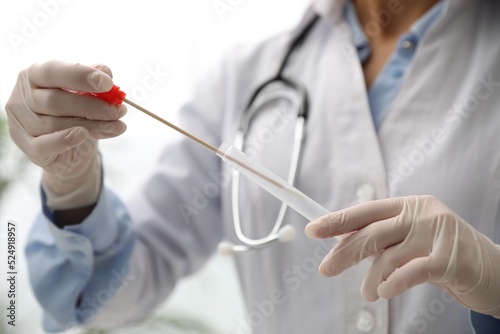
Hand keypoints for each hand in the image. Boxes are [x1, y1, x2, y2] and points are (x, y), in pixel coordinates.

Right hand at [6, 60, 126, 208]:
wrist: (73, 151)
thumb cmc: (77, 114)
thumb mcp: (87, 94)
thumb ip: (94, 82)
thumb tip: (105, 71)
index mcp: (33, 76)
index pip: (52, 71)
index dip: (80, 75)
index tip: (108, 83)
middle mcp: (22, 97)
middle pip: (56, 101)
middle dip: (93, 106)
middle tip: (119, 110)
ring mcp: (21, 124)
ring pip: (56, 124)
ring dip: (93, 125)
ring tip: (117, 126)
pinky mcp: (28, 148)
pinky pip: (46, 145)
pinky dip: (66, 140)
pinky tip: (84, 135)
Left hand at [305, 195, 499, 316]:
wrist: (492, 269)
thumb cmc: (442, 253)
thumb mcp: (411, 239)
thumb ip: (382, 239)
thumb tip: (341, 244)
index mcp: (409, 204)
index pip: (366, 210)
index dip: (338, 221)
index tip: (313, 230)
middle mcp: (422, 213)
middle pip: (371, 232)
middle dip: (344, 252)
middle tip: (326, 269)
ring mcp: (438, 234)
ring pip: (387, 256)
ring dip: (372, 279)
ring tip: (369, 293)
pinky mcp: (449, 259)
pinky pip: (409, 272)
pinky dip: (392, 284)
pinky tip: (384, 292)